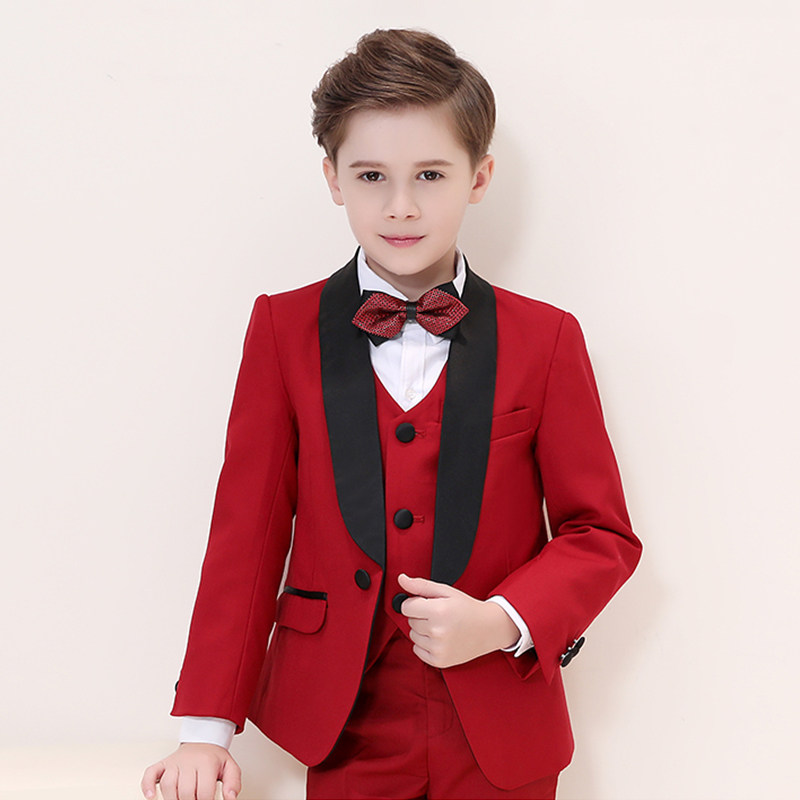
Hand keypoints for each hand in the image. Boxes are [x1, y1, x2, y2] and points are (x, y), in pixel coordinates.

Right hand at [141, 743, 240, 799]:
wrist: (203, 740)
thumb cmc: (214, 758)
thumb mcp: (230, 767)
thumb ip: (233, 783)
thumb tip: (230, 798)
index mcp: (207, 762)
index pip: (204, 792)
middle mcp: (188, 761)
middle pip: (186, 791)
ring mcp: (174, 762)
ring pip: (168, 785)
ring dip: (173, 799)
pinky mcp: (162, 764)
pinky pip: (150, 773)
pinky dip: (147, 786)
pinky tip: (151, 797)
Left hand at [397, 573, 518, 667]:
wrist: (488, 629)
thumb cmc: (467, 608)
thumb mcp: (446, 591)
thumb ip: (421, 585)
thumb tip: (401, 579)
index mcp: (439, 611)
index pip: (406, 607)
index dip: (415, 603)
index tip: (427, 603)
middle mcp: (438, 631)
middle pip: (410, 621)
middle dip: (421, 616)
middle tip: (439, 615)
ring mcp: (438, 648)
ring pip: (413, 636)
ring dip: (423, 631)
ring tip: (441, 627)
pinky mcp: (439, 661)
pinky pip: (417, 651)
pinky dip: (425, 645)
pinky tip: (440, 638)